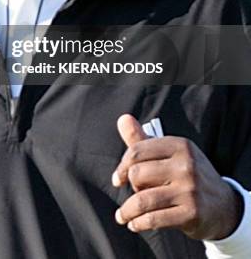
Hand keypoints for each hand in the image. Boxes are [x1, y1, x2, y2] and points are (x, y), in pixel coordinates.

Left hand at [112, 114, 242, 239]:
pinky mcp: (192, 213)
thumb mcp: (170, 153)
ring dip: (127, 211)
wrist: (223, 206)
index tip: (118, 179)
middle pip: (138, 174)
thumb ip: (143, 138)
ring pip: (143, 199)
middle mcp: (186, 165)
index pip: (137, 151)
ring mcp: (190, 190)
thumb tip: (122, 119)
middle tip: (135, 193)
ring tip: (122, 216)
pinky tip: (135, 224)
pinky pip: (154, 219)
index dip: (122, 166)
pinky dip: (139, 223)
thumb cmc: (188, 175)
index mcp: (179, 145)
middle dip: (131, 186)